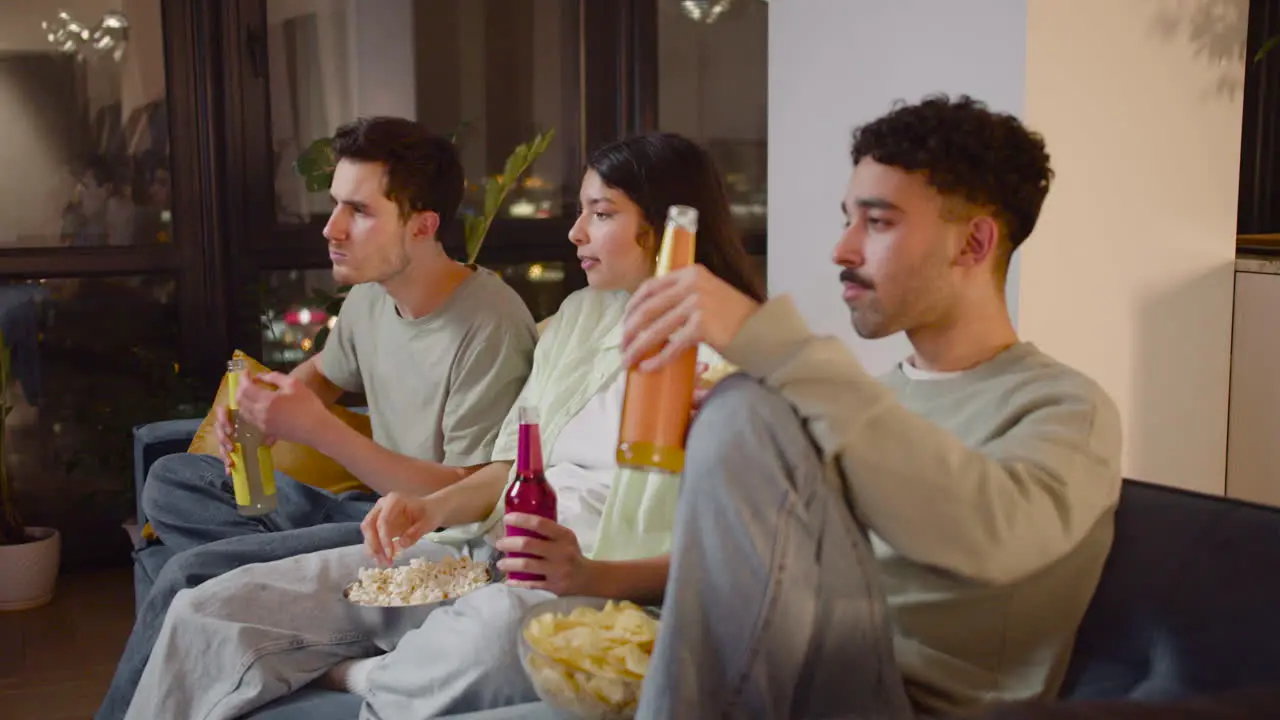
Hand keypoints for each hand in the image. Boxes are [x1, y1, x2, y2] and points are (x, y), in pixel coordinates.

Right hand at [215, 405, 277, 474]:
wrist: (270, 426)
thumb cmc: (267, 418)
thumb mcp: (268, 422)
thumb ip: (267, 427)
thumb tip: (268, 440)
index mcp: (236, 412)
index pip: (221, 411)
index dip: (223, 420)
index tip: (230, 431)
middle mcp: (229, 421)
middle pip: (218, 429)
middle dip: (223, 440)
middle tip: (232, 449)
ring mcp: (228, 434)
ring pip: (220, 442)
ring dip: (224, 453)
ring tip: (231, 463)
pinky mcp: (229, 445)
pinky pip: (224, 453)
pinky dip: (226, 462)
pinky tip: (229, 471)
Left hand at [235, 371, 324, 445]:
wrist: (316, 429)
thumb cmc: (308, 404)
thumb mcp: (294, 384)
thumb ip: (274, 377)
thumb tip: (260, 376)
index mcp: (266, 400)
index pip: (245, 388)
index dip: (243, 377)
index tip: (247, 370)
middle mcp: (259, 413)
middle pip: (240, 400)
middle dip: (241, 388)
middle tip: (248, 381)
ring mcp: (261, 424)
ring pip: (243, 411)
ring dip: (243, 400)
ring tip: (251, 393)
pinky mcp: (266, 431)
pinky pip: (250, 419)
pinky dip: (249, 410)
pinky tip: (258, 405)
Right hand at [361, 492, 441, 564]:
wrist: (430, 510)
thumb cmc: (430, 513)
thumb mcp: (428, 523)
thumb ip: (416, 532)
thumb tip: (400, 545)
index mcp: (394, 500)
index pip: (383, 520)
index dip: (384, 538)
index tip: (390, 554)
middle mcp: (382, 505)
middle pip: (369, 525)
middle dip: (375, 545)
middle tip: (385, 561)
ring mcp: (378, 514)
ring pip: (368, 532)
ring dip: (373, 549)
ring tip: (385, 563)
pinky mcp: (378, 524)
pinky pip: (372, 537)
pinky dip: (376, 549)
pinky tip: (383, 560)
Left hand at [495, 514, 597, 594]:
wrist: (588, 577)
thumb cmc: (571, 553)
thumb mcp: (565, 538)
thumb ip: (548, 532)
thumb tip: (518, 524)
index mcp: (563, 536)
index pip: (540, 524)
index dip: (521, 520)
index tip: (506, 519)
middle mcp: (561, 552)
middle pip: (529, 545)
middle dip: (509, 543)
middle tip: (499, 544)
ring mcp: (557, 570)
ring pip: (527, 566)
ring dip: (509, 564)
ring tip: (500, 563)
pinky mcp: (554, 586)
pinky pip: (531, 584)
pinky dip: (518, 582)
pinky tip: (509, 580)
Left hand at [621, 264, 759, 371]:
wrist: (763, 331)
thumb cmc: (735, 319)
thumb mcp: (708, 295)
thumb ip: (684, 296)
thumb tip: (652, 315)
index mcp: (691, 273)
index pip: (651, 286)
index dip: (633, 306)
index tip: (625, 322)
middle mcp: (692, 284)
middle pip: (649, 308)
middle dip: (630, 329)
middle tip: (622, 346)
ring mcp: (697, 303)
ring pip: (657, 328)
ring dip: (638, 347)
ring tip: (629, 360)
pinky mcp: (702, 325)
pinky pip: (672, 345)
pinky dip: (658, 359)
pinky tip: (649, 368)